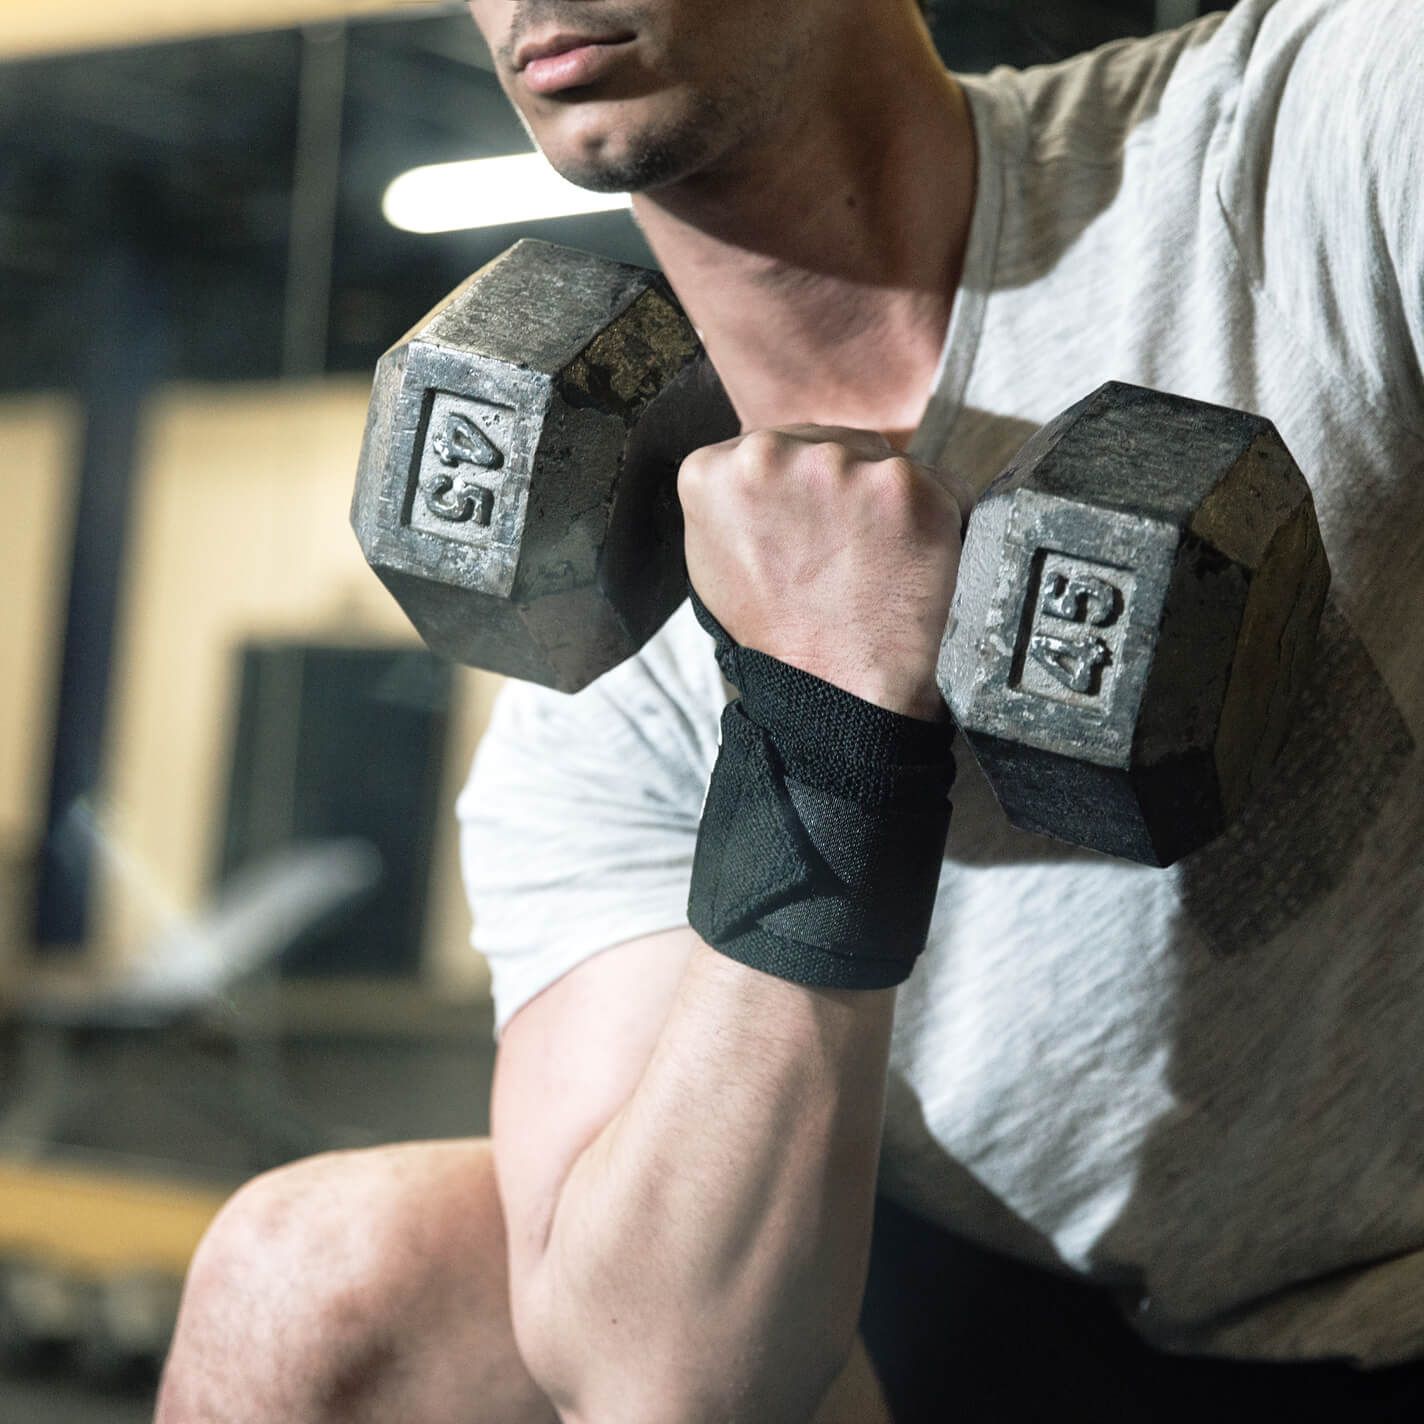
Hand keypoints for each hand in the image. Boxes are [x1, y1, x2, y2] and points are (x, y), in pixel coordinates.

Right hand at [678, 425, 972, 720]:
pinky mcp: (908, 486)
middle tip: (840, 559)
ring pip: (882, 463)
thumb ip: (735, 497)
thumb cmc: (781, 638)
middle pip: (830, 444)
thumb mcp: (715, 561)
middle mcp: (771, 453)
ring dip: (887, 504)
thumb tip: (762, 460)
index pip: (775, 448)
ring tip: (873, 568)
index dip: (798, 493)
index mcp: (713, 470)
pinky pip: (939, 484)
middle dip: (843, 489)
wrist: (839, 697)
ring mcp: (843, 466)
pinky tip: (910, 567)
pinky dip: (936, 521)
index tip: (803, 536)